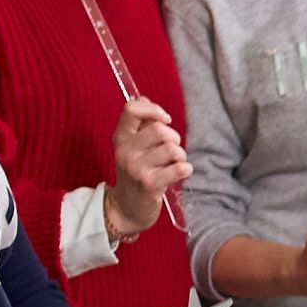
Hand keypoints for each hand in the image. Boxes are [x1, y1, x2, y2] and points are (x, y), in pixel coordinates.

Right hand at [105, 97, 190, 238]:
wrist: (126, 208)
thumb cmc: (135, 174)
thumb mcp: (131, 147)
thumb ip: (139, 124)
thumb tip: (144, 98)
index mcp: (121, 138)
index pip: (131, 109)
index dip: (153, 109)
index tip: (164, 120)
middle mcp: (125, 151)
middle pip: (160, 130)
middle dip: (174, 139)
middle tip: (171, 152)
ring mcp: (136, 168)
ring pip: (173, 148)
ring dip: (180, 156)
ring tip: (173, 165)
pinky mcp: (149, 184)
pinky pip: (179, 168)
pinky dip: (185, 169)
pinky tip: (179, 174)